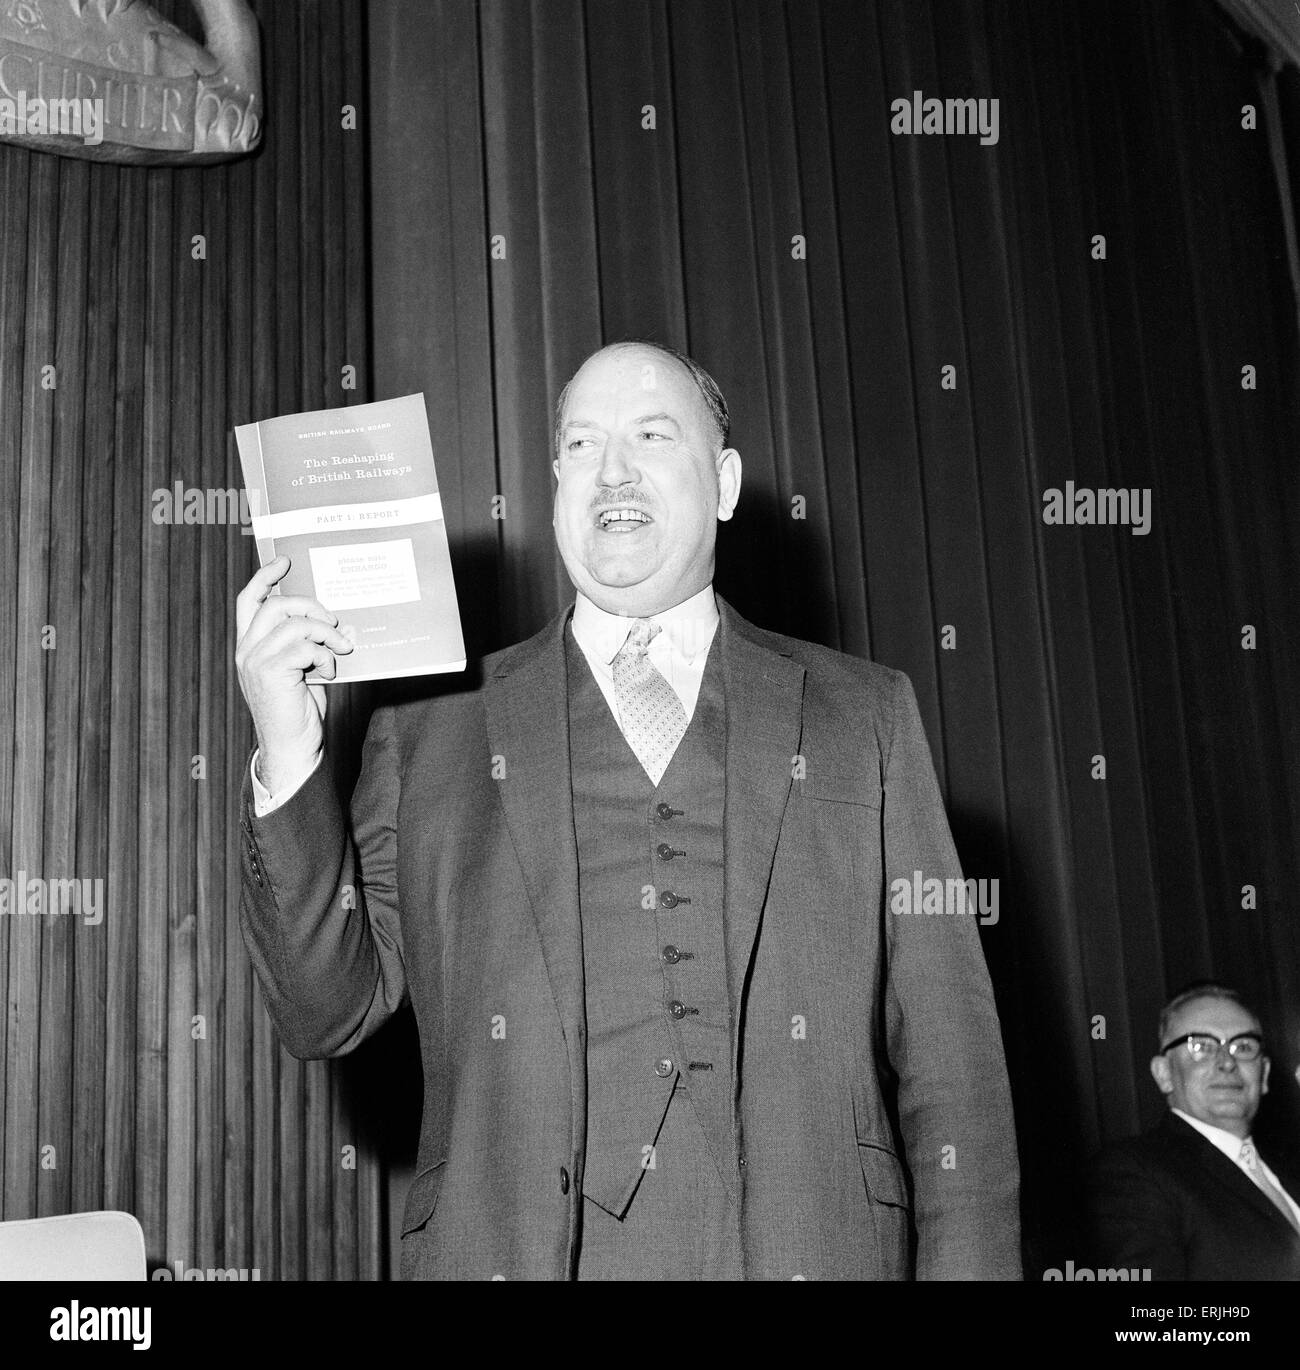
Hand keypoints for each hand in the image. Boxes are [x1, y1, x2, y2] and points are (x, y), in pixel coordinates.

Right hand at [235, 554, 353, 791]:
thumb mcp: (306, 671)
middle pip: (276, 604)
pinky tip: (331, 671)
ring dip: (325, 632)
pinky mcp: (270, 673)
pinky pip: (304, 647)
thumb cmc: (299, 710)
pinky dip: (324, 656)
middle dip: (311, 605)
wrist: (292, 749)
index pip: (249, 600)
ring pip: (293, 623)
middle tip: (334, 621)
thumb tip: (344, 625)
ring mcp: (255, 661)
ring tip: (341, 648)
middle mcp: (247, 650)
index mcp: (251, 645)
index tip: (284, 562)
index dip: (265, 577)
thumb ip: (315, 645)